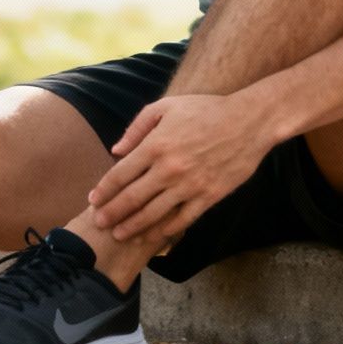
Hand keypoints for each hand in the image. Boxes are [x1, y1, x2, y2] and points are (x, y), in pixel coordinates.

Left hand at [86, 94, 272, 246]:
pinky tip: (153, 235)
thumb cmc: (206, 110)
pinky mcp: (208, 197)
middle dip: (112, 214)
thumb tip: (116, 151)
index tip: (93, 201)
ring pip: (154, 214)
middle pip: (132, 199)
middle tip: (99, 224)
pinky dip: (165, 230)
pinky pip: (182, 220)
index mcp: (156, 145)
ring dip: (133, 227)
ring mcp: (189, 185)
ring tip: (119, 235)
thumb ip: (137, 128)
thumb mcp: (167, 107)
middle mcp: (169, 169)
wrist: (249, 121)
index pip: (120, 174)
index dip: (104, 190)